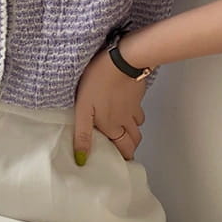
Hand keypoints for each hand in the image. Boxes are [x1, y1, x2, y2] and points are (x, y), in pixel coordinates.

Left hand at [73, 44, 146, 164]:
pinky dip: (134, 112)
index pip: (125, 150)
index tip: (121, 161)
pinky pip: (138, 109)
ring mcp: (134, 107)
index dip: (124, 157)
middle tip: (123, 148)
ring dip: (133, 129)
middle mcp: (126, 120)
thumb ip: (83, 134)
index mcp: (112, 126)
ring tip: (123, 128)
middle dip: (130, 146)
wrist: (122, 60)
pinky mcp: (137, 93)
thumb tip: (82, 159)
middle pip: (135, 140)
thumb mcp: (83, 109)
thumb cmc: (98, 82)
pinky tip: (126, 105)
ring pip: (138, 125)